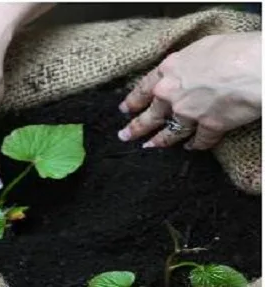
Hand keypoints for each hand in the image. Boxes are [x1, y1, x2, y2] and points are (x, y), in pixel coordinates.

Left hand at [118, 32, 260, 149]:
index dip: (133, 101)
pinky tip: (190, 148)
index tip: (125, 109)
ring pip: (170, 132)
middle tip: (124, 136)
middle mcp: (172, 94)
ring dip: (159, 141)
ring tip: (150, 146)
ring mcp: (188, 113)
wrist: (255, 66)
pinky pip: (200, 140)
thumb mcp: (201, 48)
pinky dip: (195, 145)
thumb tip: (185, 68)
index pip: (143, 89)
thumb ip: (186, 64)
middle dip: (135, 127)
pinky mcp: (209, 126)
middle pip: (150, 115)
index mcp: (169, 71)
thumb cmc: (234, 49)